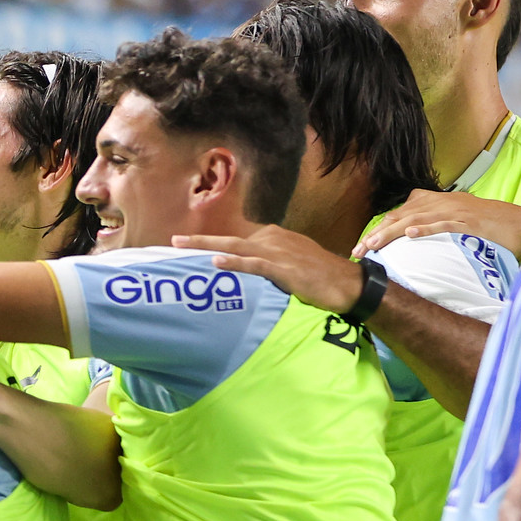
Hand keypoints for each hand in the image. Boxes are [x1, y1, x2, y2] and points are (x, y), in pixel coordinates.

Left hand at [170, 225, 363, 314]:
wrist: (347, 283)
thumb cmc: (318, 276)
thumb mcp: (288, 263)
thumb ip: (266, 263)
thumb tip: (244, 268)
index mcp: (272, 237)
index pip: (235, 238)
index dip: (211, 243)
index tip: (186, 247)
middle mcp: (272, 240)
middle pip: (229, 238)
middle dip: (200, 240)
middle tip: (173, 241)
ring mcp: (278, 253)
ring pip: (235, 246)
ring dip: (207, 246)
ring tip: (181, 246)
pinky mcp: (285, 269)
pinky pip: (255, 264)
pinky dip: (236, 262)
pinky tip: (217, 261)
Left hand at [355, 190, 520, 262]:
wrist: (517, 224)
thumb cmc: (482, 225)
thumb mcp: (450, 217)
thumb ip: (427, 221)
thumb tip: (404, 234)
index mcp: (433, 201)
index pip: (397, 215)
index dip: (376, 230)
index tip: (359, 248)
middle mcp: (439, 203)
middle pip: (400, 217)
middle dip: (376, 234)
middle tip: (357, 252)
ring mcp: (453, 211)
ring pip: (415, 220)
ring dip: (391, 233)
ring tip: (373, 245)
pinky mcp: (467, 222)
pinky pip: (443, 224)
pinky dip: (426, 229)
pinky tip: (410, 234)